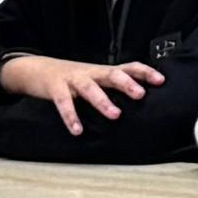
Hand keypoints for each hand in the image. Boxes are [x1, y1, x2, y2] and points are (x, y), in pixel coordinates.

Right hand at [0, 55, 165, 135]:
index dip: (145, 72)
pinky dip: (71, 116)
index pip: (128, 67)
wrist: (36, 68)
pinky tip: (77, 130)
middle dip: (127, 84)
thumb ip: (113, 86)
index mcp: (102, 71)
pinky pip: (64, 102)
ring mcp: (72, 79)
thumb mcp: (94, 79)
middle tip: (141, 95)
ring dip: (103, 100)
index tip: (161, 81)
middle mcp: (90, 72)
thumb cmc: (71, 78)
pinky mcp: (55, 87)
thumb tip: (141, 100)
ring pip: (89, 87)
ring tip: (115, 114)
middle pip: (112, 74)